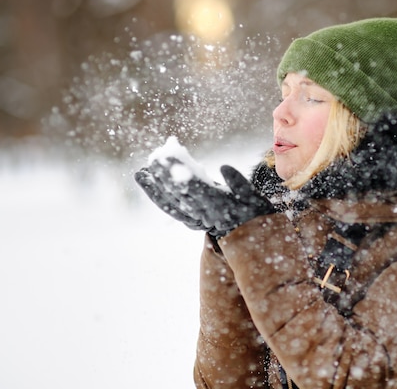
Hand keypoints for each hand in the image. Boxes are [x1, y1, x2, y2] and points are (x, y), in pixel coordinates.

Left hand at [135, 160, 273, 237]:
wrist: (251, 240)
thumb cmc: (255, 215)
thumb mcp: (255, 199)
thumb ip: (240, 184)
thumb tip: (224, 168)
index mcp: (219, 205)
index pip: (195, 187)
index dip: (180, 172)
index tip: (168, 157)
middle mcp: (204, 214)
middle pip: (179, 194)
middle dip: (164, 177)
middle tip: (151, 159)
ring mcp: (196, 218)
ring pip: (171, 204)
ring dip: (154, 189)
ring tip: (141, 173)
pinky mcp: (192, 220)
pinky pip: (172, 210)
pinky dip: (159, 198)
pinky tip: (151, 187)